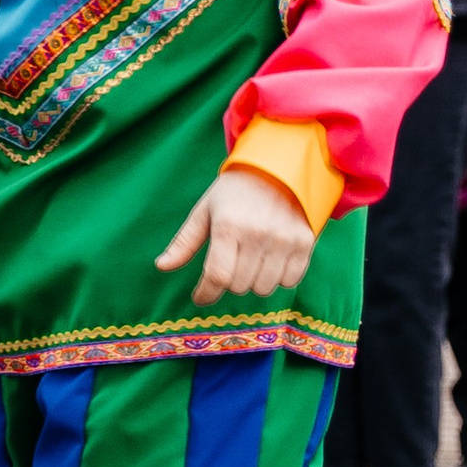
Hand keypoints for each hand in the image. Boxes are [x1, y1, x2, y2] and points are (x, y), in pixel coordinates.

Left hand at [156, 164, 316, 308]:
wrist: (278, 169)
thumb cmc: (234, 193)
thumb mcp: (204, 212)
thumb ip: (184, 242)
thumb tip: (162, 266)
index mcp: (228, 225)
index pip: (218, 276)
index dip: (206, 294)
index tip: (200, 298)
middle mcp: (258, 234)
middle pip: (239, 286)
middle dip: (228, 282)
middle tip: (229, 263)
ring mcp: (284, 239)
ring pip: (264, 288)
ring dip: (253, 282)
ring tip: (250, 260)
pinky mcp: (305, 243)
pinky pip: (290, 281)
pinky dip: (278, 279)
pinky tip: (270, 260)